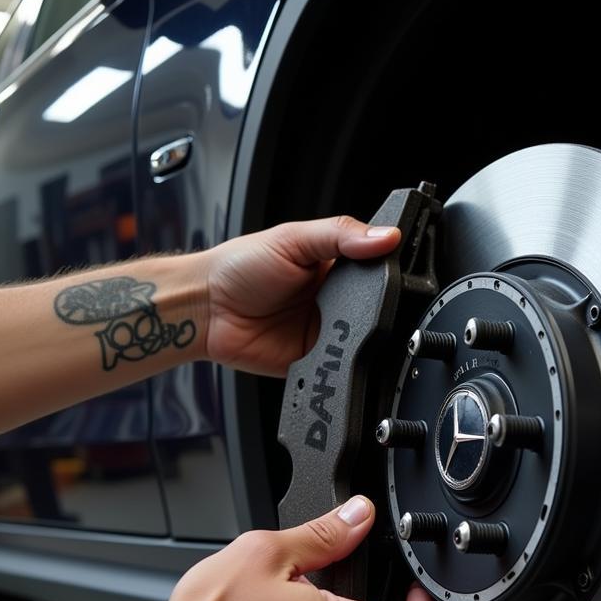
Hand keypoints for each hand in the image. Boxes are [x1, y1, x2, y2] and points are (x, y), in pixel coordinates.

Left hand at [203, 217, 400, 375]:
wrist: (206, 310)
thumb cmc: (239, 268)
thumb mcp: (293, 238)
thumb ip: (340, 234)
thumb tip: (386, 235)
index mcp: (335, 266)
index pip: (378, 268)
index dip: (389, 268)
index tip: (393, 266)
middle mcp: (336, 300)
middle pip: (378, 308)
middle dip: (376, 307)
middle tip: (358, 298)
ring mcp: (328, 333)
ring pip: (364, 341)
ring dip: (358, 335)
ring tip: (340, 322)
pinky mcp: (317, 361)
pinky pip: (341, 366)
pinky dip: (341, 361)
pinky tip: (331, 347)